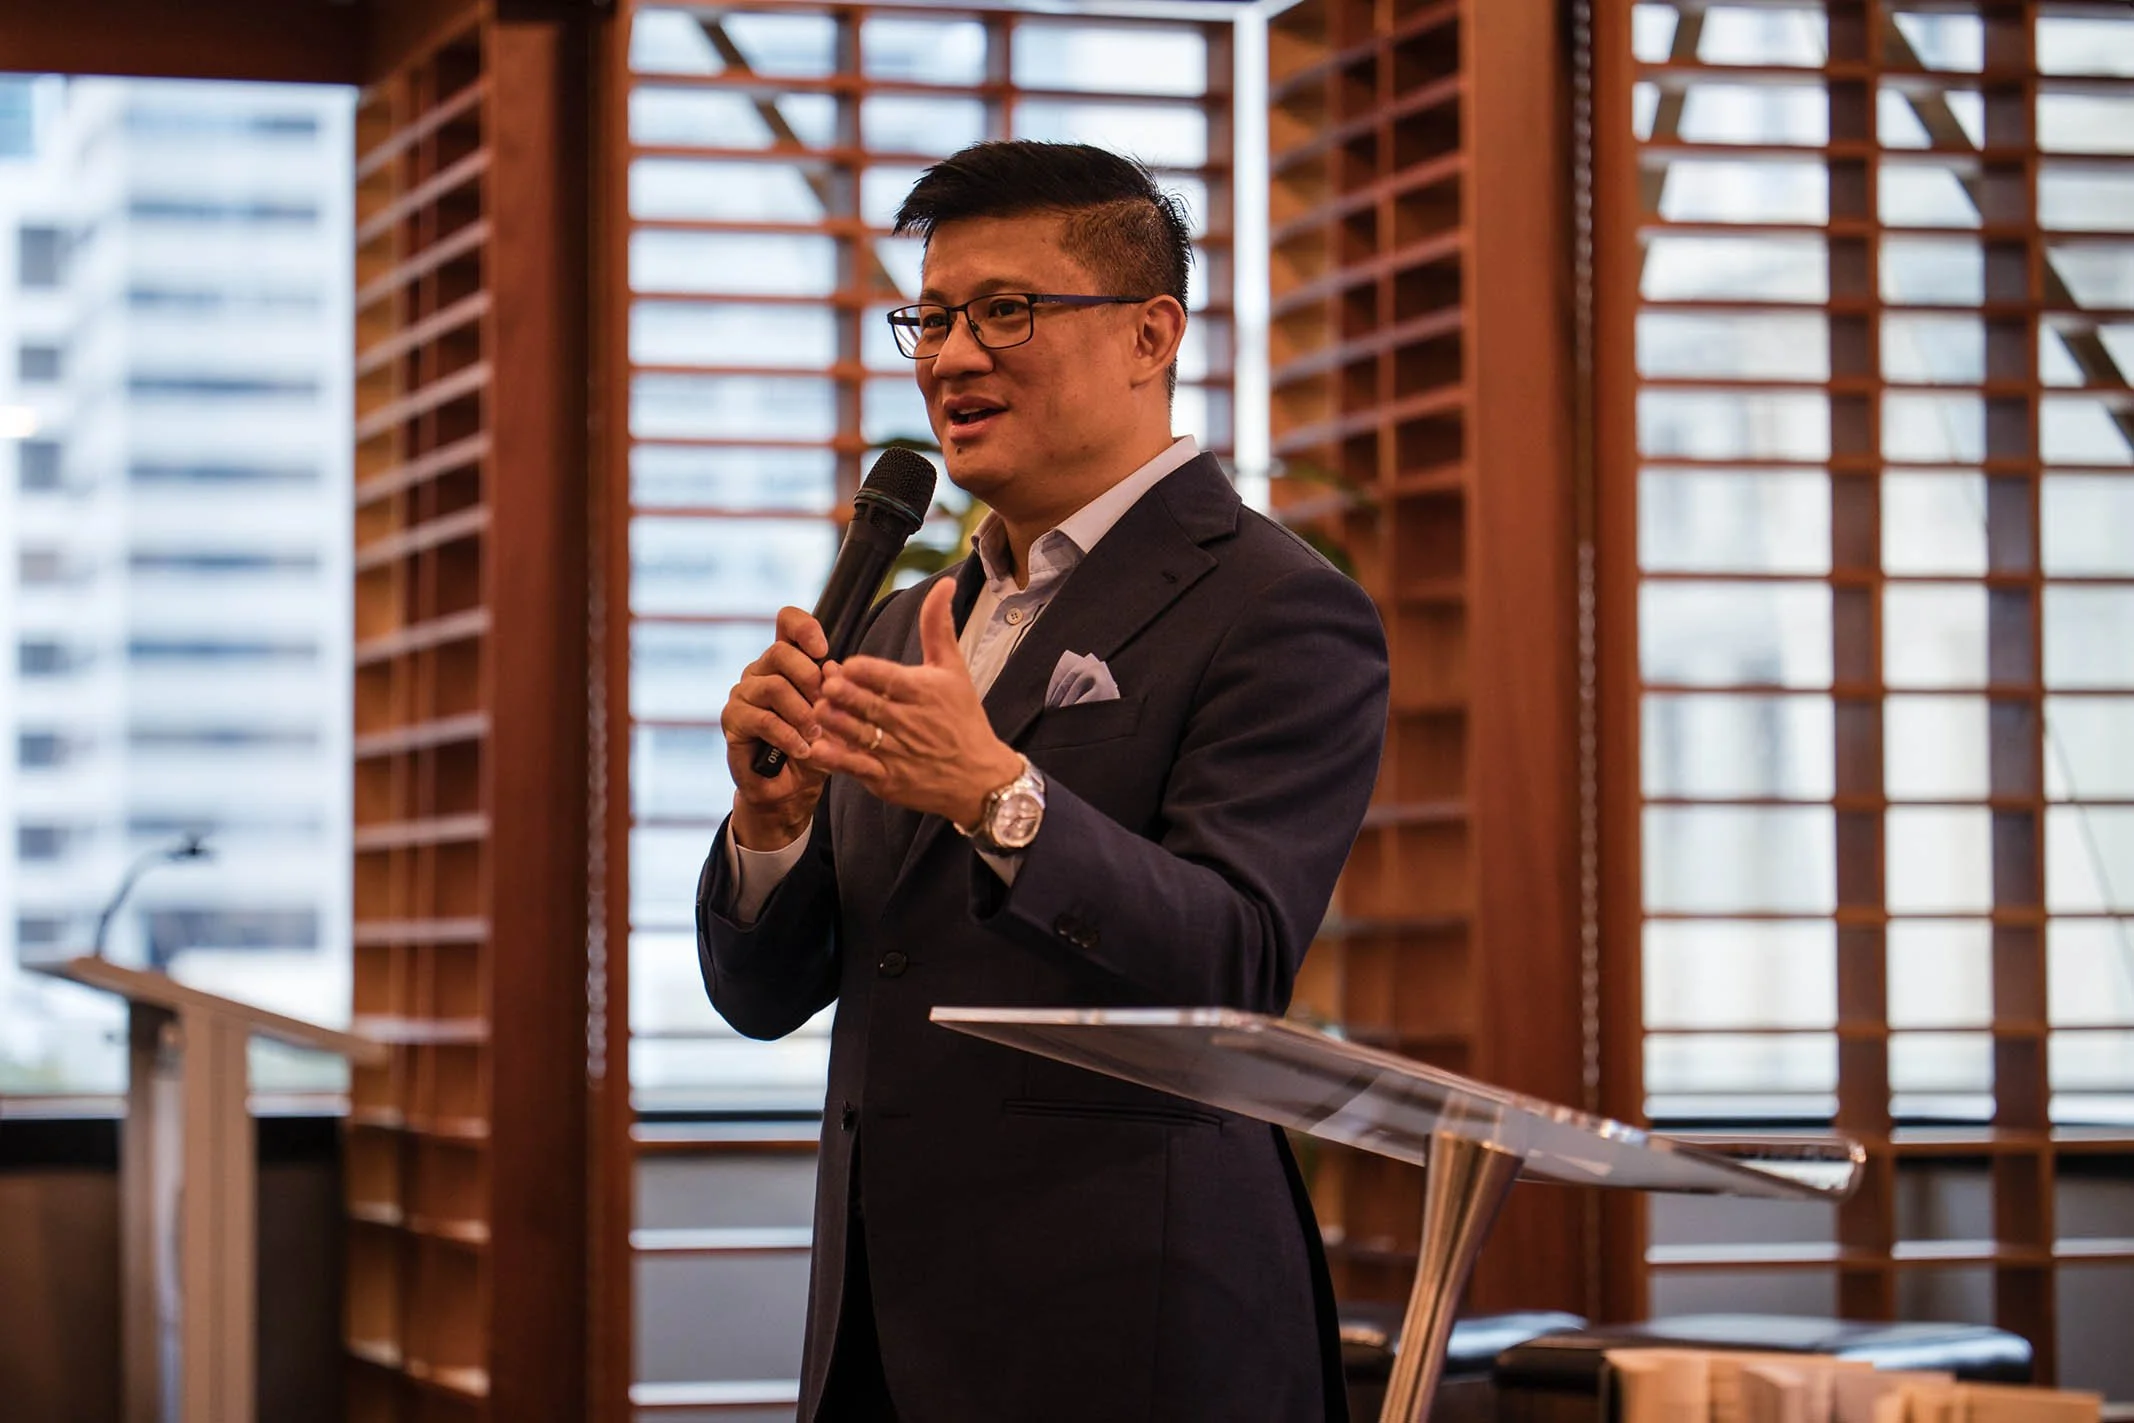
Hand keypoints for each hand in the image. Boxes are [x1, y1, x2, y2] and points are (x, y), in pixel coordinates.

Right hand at [721, 606, 832, 848]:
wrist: (790, 789)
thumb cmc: (814, 746)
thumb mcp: (833, 716)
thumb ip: (832, 690)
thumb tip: (832, 667)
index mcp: (786, 662)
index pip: (786, 623)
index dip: (804, 627)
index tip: (823, 649)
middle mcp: (760, 671)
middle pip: (781, 652)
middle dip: (811, 680)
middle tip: (826, 707)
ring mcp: (743, 694)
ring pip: (774, 686)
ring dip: (802, 713)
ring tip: (817, 735)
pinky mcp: (733, 720)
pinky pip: (763, 719)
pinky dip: (788, 736)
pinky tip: (803, 750)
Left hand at [807, 579, 1023, 826]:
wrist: (979, 778)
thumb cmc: (962, 718)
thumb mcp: (953, 670)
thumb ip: (938, 626)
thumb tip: (944, 583)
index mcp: (924, 692)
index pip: (890, 678)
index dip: (865, 671)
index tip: (847, 665)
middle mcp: (911, 722)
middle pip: (870, 706)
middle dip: (844, 695)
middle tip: (824, 684)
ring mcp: (898, 753)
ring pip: (859, 734)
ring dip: (835, 722)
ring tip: (817, 710)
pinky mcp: (888, 780)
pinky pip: (856, 767)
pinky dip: (836, 758)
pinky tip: (817, 746)